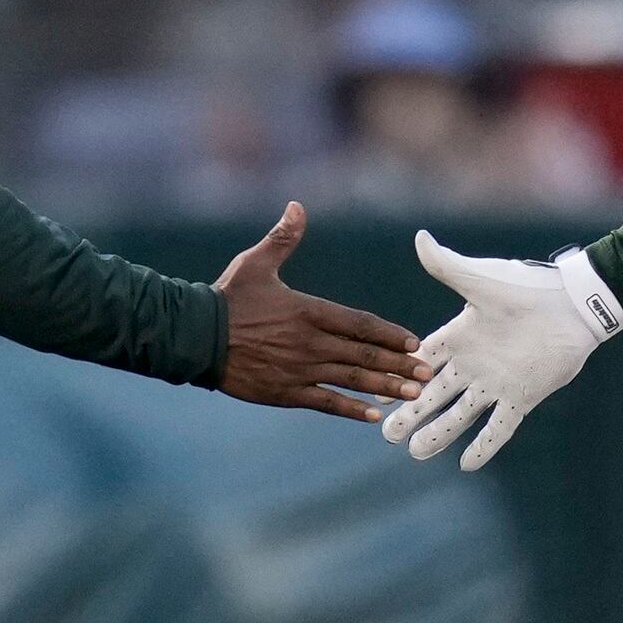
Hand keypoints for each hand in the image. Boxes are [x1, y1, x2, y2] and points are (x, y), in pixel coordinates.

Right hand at [210, 201, 430, 422]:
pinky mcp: (285, 392)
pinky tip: (374, 416)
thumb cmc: (227, 298)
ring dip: (385, 387)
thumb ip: (282, 238)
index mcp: (308, 311)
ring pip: (351, 380)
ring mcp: (299, 369)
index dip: (390, 334)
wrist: (194, 337)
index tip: (415, 342)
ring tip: (413, 394)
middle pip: (364, 354)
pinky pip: (326, 402)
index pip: (360, 323)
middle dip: (399, 364)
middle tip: (428, 374)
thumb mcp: (255, 263)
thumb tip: (297, 207)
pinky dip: (351, 409)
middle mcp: (310, 342)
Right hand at [379, 230, 622, 469]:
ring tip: (416, 454)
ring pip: (460, 415)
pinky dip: (485, 446)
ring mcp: (495, 383)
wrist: (572, 306)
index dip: (398, 377)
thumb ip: (447, 266)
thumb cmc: (527, 287)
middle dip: (410, 414)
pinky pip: (500, 427)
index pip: (420, 361)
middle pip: (433, 395)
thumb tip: (420, 238)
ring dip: (438, 434)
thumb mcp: (480, 278)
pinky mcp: (521, 396)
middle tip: (387, 435)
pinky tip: (468, 465)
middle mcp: (473, 364)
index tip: (375, 394)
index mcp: (459, 337)